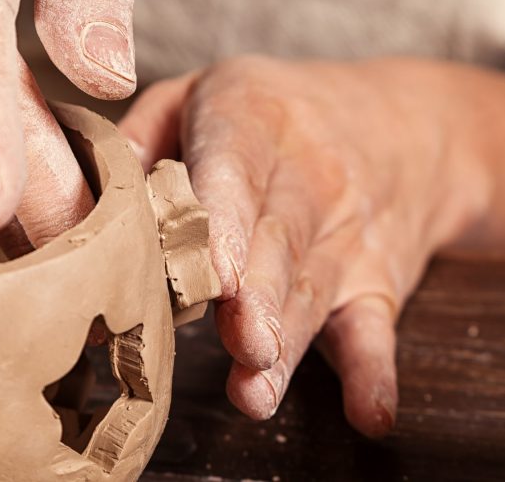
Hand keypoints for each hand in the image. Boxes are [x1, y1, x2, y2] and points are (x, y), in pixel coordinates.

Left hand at [119, 57, 492, 436]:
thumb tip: (96, 194)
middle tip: (241, 343)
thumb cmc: (275, 114)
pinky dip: (374, 374)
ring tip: (258, 392)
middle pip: (279, 244)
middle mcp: (309, 179)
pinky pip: (374, 329)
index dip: (226, 221)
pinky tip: (370, 414)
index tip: (215, 272)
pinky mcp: (374, 283)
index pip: (237, 169)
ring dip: (289, 345)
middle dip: (258, 299)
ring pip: (311, 293)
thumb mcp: (206, 90)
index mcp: (256, 120)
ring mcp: (345, 238)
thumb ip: (144, 130)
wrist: (409, 127)